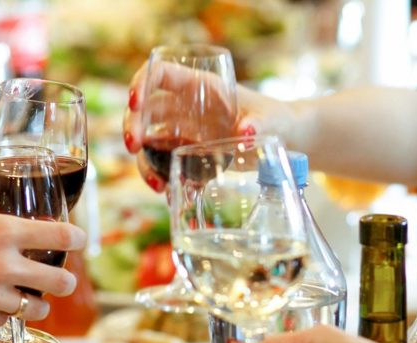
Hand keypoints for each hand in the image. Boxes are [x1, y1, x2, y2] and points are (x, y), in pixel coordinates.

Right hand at [0, 213, 86, 327]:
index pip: (59, 237)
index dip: (76, 238)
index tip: (80, 240)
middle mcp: (2, 265)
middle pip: (60, 281)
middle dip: (63, 280)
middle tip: (58, 277)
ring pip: (37, 308)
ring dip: (37, 301)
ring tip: (28, 295)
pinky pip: (6, 322)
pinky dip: (6, 315)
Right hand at [121, 62, 282, 191]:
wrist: (282, 141)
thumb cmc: (276, 118)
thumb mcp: (270, 119)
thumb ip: (259, 124)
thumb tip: (247, 133)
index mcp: (200, 87)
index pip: (161, 74)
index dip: (142, 83)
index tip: (135, 102)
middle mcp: (186, 108)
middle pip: (146, 110)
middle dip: (133, 125)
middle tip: (134, 146)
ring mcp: (184, 132)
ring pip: (150, 142)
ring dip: (144, 161)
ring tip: (156, 183)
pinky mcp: (189, 156)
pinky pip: (165, 165)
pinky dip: (162, 179)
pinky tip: (168, 194)